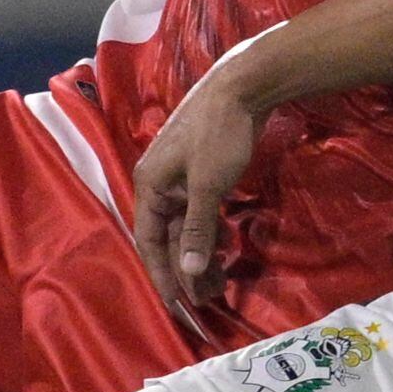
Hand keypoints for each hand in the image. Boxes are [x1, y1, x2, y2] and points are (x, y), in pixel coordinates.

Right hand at [129, 58, 271, 315]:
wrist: (244, 86)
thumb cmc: (220, 134)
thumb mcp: (208, 186)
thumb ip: (196, 230)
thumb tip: (186, 272)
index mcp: (150, 185)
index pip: (149, 241)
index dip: (161, 275)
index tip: (176, 306)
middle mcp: (159, 183)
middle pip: (167, 238)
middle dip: (183, 271)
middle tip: (204, 303)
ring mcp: (180, 177)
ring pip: (185, 227)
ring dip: (198, 256)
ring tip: (216, 286)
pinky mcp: (201, 173)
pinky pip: (199, 213)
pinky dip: (209, 234)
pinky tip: (223, 251)